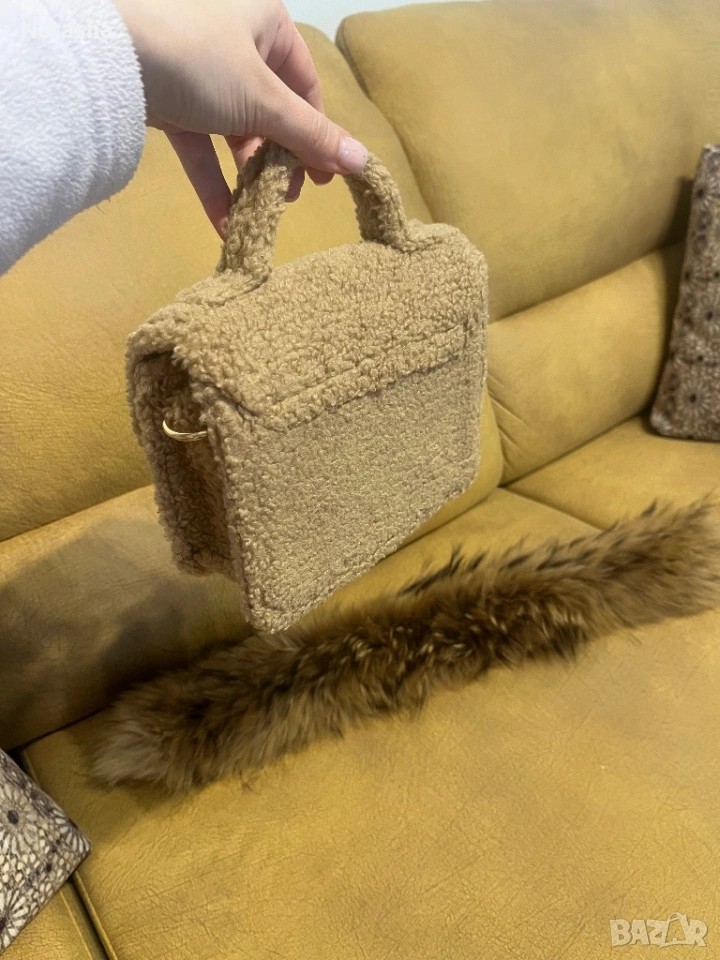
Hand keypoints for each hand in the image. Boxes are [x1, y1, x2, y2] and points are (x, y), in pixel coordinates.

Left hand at [113, 0, 368, 235]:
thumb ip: (311, 135)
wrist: (105, 54)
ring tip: (256, 215)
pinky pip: (200, 144)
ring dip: (246, 177)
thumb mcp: (263, 100)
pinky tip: (224, 225)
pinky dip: (212, 181)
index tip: (322, 183)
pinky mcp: (167, 99)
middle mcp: (236, 41)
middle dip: (278, 162)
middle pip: (271, 113)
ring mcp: (198, 71)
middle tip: (283, 200)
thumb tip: (363, 162)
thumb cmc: (199, 61)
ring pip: (234, 131)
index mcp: (267, 24)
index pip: (305, 88)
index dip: (317, 136)